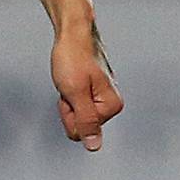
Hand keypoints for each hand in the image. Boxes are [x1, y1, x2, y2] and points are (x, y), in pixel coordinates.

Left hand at [52, 22, 122, 151]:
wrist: (72, 34)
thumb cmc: (73, 57)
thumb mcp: (75, 93)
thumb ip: (86, 121)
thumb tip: (94, 146)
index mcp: (112, 106)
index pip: (81, 132)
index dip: (69, 113)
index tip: (72, 92)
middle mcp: (110, 104)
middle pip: (80, 126)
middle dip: (68, 108)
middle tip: (70, 86)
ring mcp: (101, 98)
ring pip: (76, 115)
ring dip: (67, 100)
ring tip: (70, 80)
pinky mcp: (93, 92)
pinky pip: (75, 104)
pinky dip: (68, 93)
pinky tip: (71, 80)